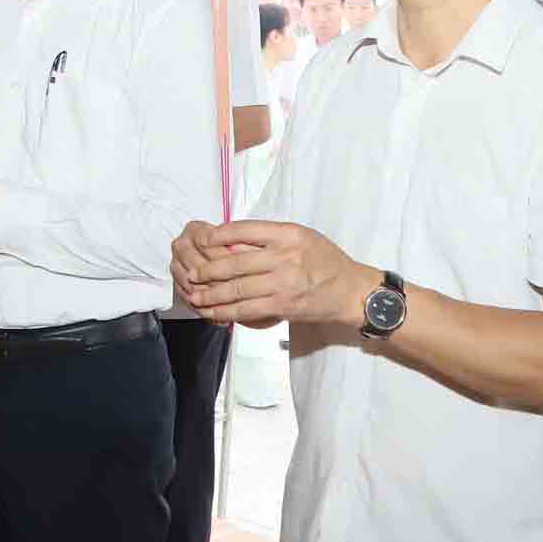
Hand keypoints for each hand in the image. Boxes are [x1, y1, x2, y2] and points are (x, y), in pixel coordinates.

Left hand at [170, 219, 370, 328]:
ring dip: (210, 294)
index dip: (218, 235)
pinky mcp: (282, 306)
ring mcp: (283, 283)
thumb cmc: (325, 260)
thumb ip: (270, 237)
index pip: (244, 230)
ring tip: (195, 295)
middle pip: (234, 263)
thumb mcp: (301, 236)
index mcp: (287, 234)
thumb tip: (231, 241)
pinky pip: (247, 309)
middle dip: (207, 270)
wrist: (350, 290)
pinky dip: (225, 311)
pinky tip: (212, 311)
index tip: (202, 240)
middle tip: (192, 274)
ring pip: (236, 289)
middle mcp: (284, 257)